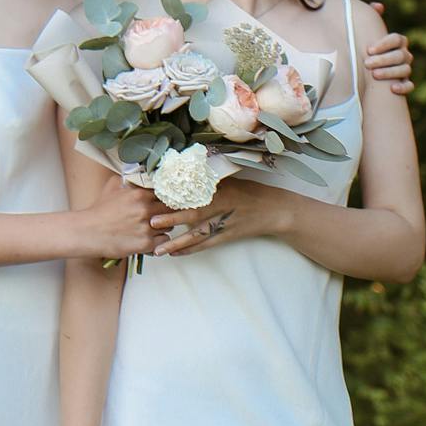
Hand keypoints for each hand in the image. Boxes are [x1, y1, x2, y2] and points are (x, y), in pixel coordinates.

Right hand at [71, 172, 162, 260]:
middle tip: (159, 217)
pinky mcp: (145, 243)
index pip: (165, 194)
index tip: (161, 203)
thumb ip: (128, 179)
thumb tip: (137, 172)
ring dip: (163, 227)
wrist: (88, 232)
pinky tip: (149, 239)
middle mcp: (145, 210)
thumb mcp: (111, 187)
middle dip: (166, 213)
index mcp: (139, 195)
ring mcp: (146, 227)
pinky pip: (163, 241)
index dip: (164, 199)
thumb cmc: (99, 212)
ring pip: (169, 226)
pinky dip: (158, 241)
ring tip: (152, 229)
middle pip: (170, 210)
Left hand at [150, 176, 290, 255]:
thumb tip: (180, 171)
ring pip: (198, 235)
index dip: (174, 196)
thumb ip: (206, 178)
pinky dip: (190, 250)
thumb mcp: (228, 180)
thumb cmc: (248, 191)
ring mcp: (225, 223)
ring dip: (177, 242)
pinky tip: (175, 253)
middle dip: (173, 219)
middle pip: (195, 214)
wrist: (273, 210)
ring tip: (158, 249)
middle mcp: (222, 206)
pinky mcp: (228, 236)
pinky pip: (206, 245)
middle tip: (152, 222)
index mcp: (220, 189)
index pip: (194, 192)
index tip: (154, 197)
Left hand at [364, 1, 413, 93]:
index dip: (384, 43)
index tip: (369, 49)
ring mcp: (405, 69)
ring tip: (375, 75)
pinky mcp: (404, 84)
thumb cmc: (365, 47)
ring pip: (405, 70)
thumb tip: (378, 6)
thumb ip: (371, 17)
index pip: (397, 39)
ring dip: (390, 73)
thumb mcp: (366, 31)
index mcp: (397, 41)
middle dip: (384, 59)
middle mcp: (404, 54)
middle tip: (367, 63)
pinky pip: (410, 86)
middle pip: (400, 55)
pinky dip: (403, 87)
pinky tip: (392, 89)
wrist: (365, 70)